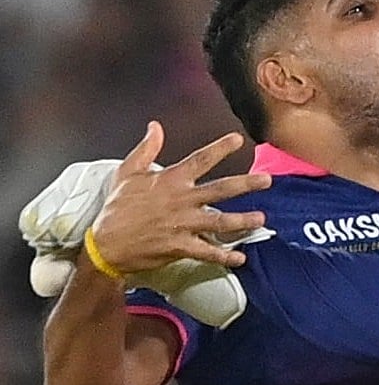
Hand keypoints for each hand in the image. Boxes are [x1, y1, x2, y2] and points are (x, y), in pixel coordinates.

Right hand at [90, 121, 270, 274]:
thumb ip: (145, 149)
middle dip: (246, 184)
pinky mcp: (181, 246)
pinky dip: (224, 256)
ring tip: (261, 219)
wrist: (106, 244)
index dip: (220, 148)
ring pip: (220, 221)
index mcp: (170, 180)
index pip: (200, 160)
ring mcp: (183, 224)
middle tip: (267, 180)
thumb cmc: (117, 208)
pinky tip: (240, 258)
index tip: (239, 139)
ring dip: (242, 220)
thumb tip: (155, 126)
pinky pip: (207, 252)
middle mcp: (181, 200)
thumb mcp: (126, 173)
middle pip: (220, 190)